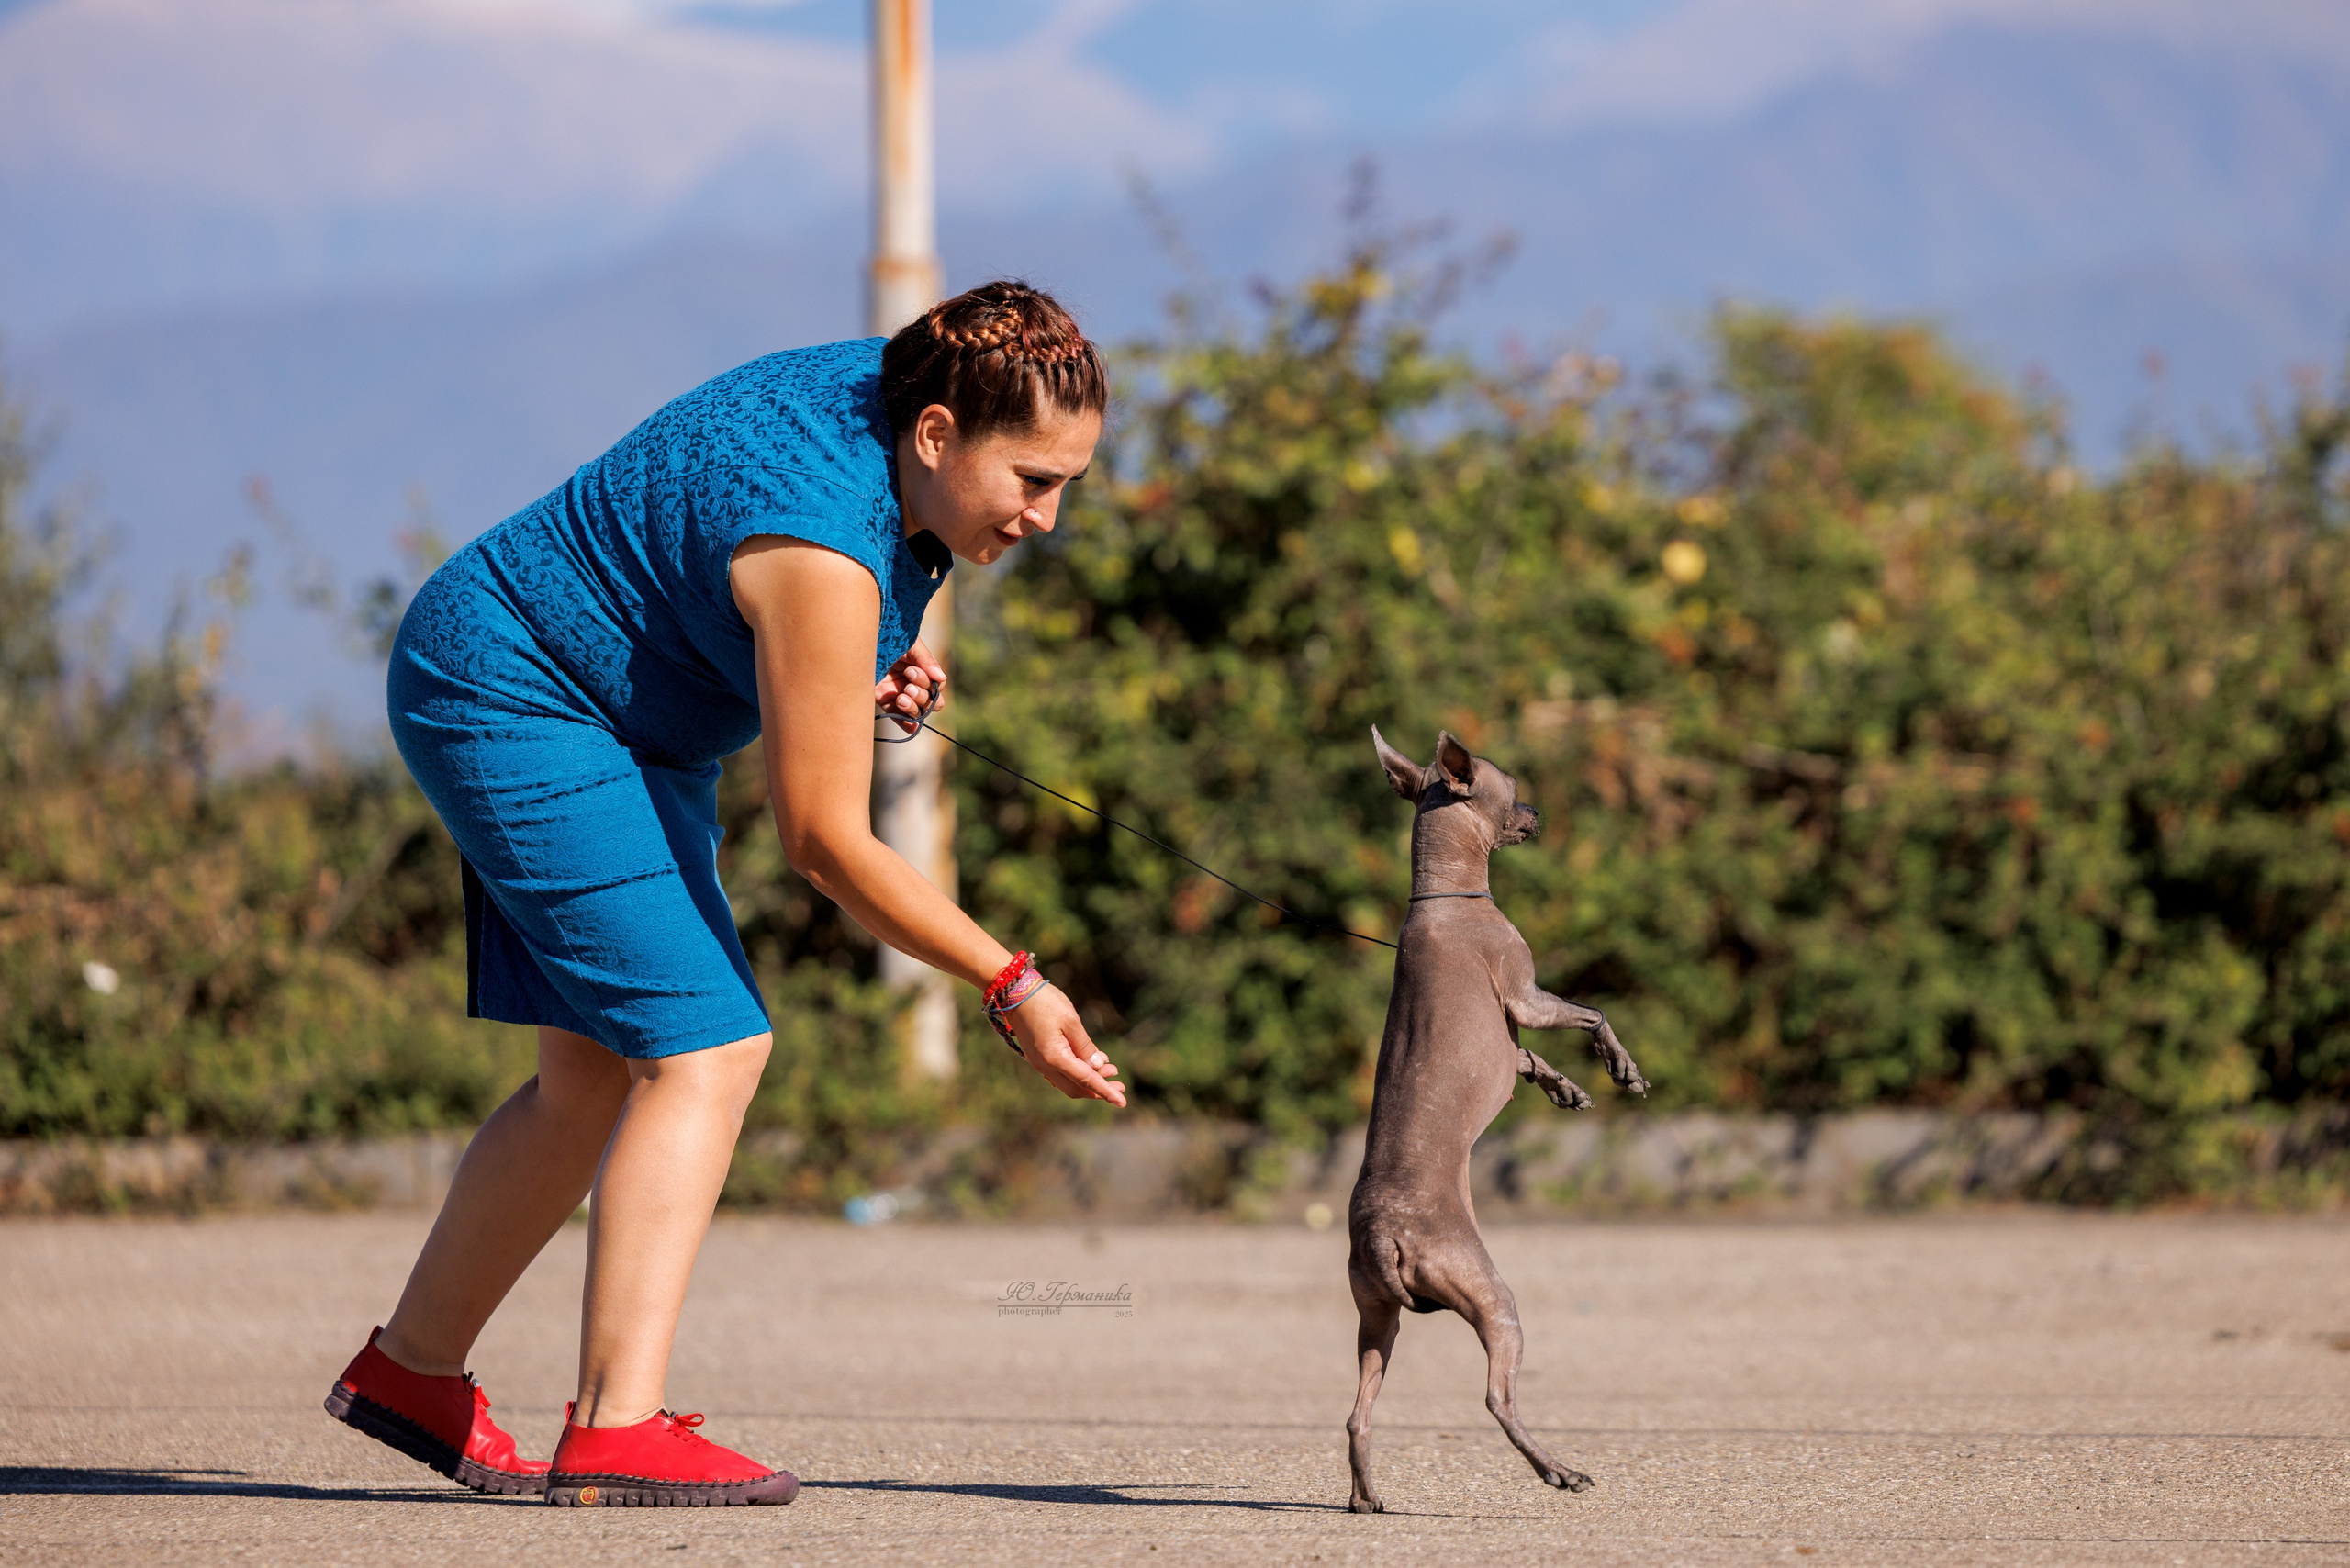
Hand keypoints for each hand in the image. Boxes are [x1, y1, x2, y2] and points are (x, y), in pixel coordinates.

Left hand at [874, 638, 946, 733]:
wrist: (859, 641)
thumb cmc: (886, 636)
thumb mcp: (909, 644)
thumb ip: (926, 660)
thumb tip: (941, 677)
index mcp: (921, 668)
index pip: (936, 686)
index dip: (928, 683)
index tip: (912, 671)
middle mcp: (912, 682)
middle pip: (929, 702)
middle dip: (921, 696)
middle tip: (907, 686)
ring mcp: (898, 692)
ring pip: (916, 712)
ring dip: (913, 708)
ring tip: (901, 698)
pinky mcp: (883, 700)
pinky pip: (897, 717)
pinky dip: (905, 724)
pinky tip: (911, 728)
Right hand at [1006, 984, 1125, 1106]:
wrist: (1014, 992)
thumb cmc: (1045, 1003)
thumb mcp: (1071, 1022)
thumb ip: (1085, 1047)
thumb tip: (1098, 1067)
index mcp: (1054, 1058)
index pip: (1086, 1081)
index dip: (1106, 1091)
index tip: (1122, 1102)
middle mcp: (1045, 1066)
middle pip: (1076, 1088)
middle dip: (1099, 1089)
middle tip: (1120, 1082)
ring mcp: (1039, 1062)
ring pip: (1067, 1082)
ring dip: (1089, 1080)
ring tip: (1110, 1069)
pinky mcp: (1038, 1056)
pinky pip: (1060, 1073)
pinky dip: (1077, 1073)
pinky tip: (1089, 1063)